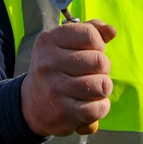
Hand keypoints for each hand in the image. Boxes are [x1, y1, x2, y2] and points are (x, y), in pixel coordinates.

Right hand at [20, 19, 116, 136]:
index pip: (90, 35)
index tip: (91, 51)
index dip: (98, 44)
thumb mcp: (66, 42)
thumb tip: (111, 31)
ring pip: (102, 85)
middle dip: (103, 67)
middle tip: (91, 72)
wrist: (31, 104)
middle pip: (99, 61)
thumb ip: (91, 30)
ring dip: (103, 88)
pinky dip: (101, 107)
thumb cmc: (57, 67)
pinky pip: (98, 108)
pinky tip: (90, 104)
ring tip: (90, 88)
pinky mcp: (63, 113)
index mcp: (49, 40)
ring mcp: (54, 89)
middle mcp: (48, 63)